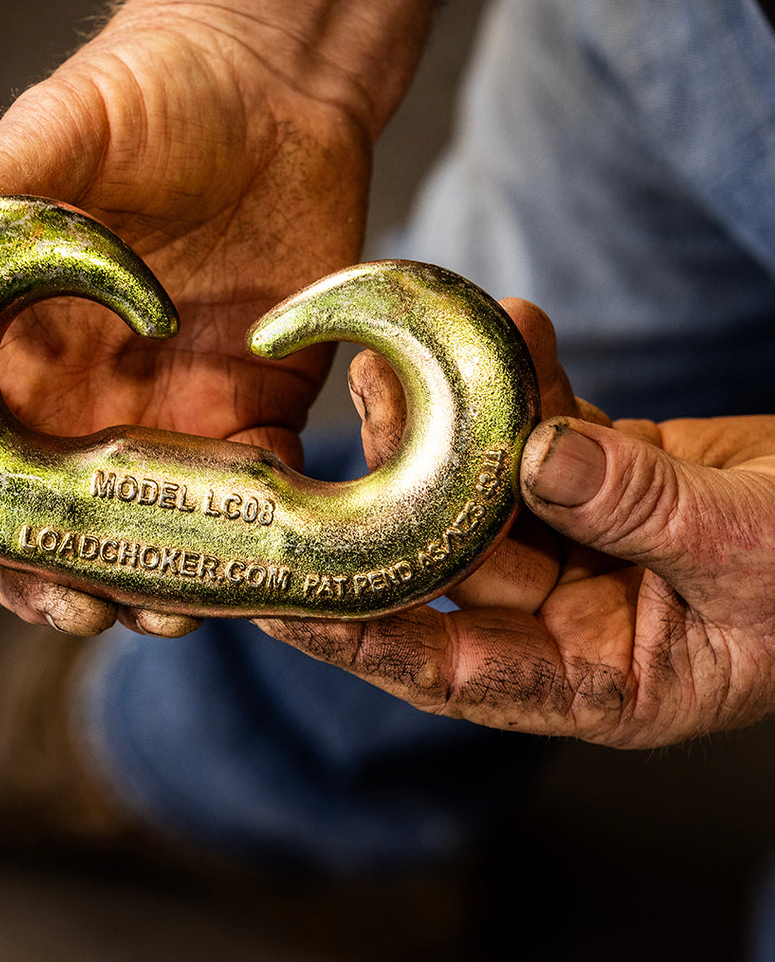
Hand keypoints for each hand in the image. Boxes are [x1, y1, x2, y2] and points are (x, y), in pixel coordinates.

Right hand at [0, 0, 466, 635]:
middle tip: (69, 612)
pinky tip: (247, 582)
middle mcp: (89, 392)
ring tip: (155, 615)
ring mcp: (174, 409)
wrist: (273, 89)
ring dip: (142, 583)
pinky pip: (250, 499)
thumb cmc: (155, 93)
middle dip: (47, 577)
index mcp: (21, 339)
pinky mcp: (256, 408)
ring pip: (143, 529)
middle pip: (48, 515)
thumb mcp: (67, 126)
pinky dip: (244, 551)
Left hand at [257, 306, 774, 748]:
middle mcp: (572, 621)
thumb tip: (536, 455)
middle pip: (456, 557)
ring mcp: (584, 547)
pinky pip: (552, 430)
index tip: (280, 603)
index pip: (453, 671)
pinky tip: (513, 324)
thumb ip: (642, 508)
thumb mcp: (750, 554)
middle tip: (353, 412)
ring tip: (398, 354)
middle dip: (398, 485)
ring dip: (446, 420)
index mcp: (599, 683)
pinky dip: (532, 381)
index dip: (362, 640)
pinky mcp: (606, 481)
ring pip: (486, 486)